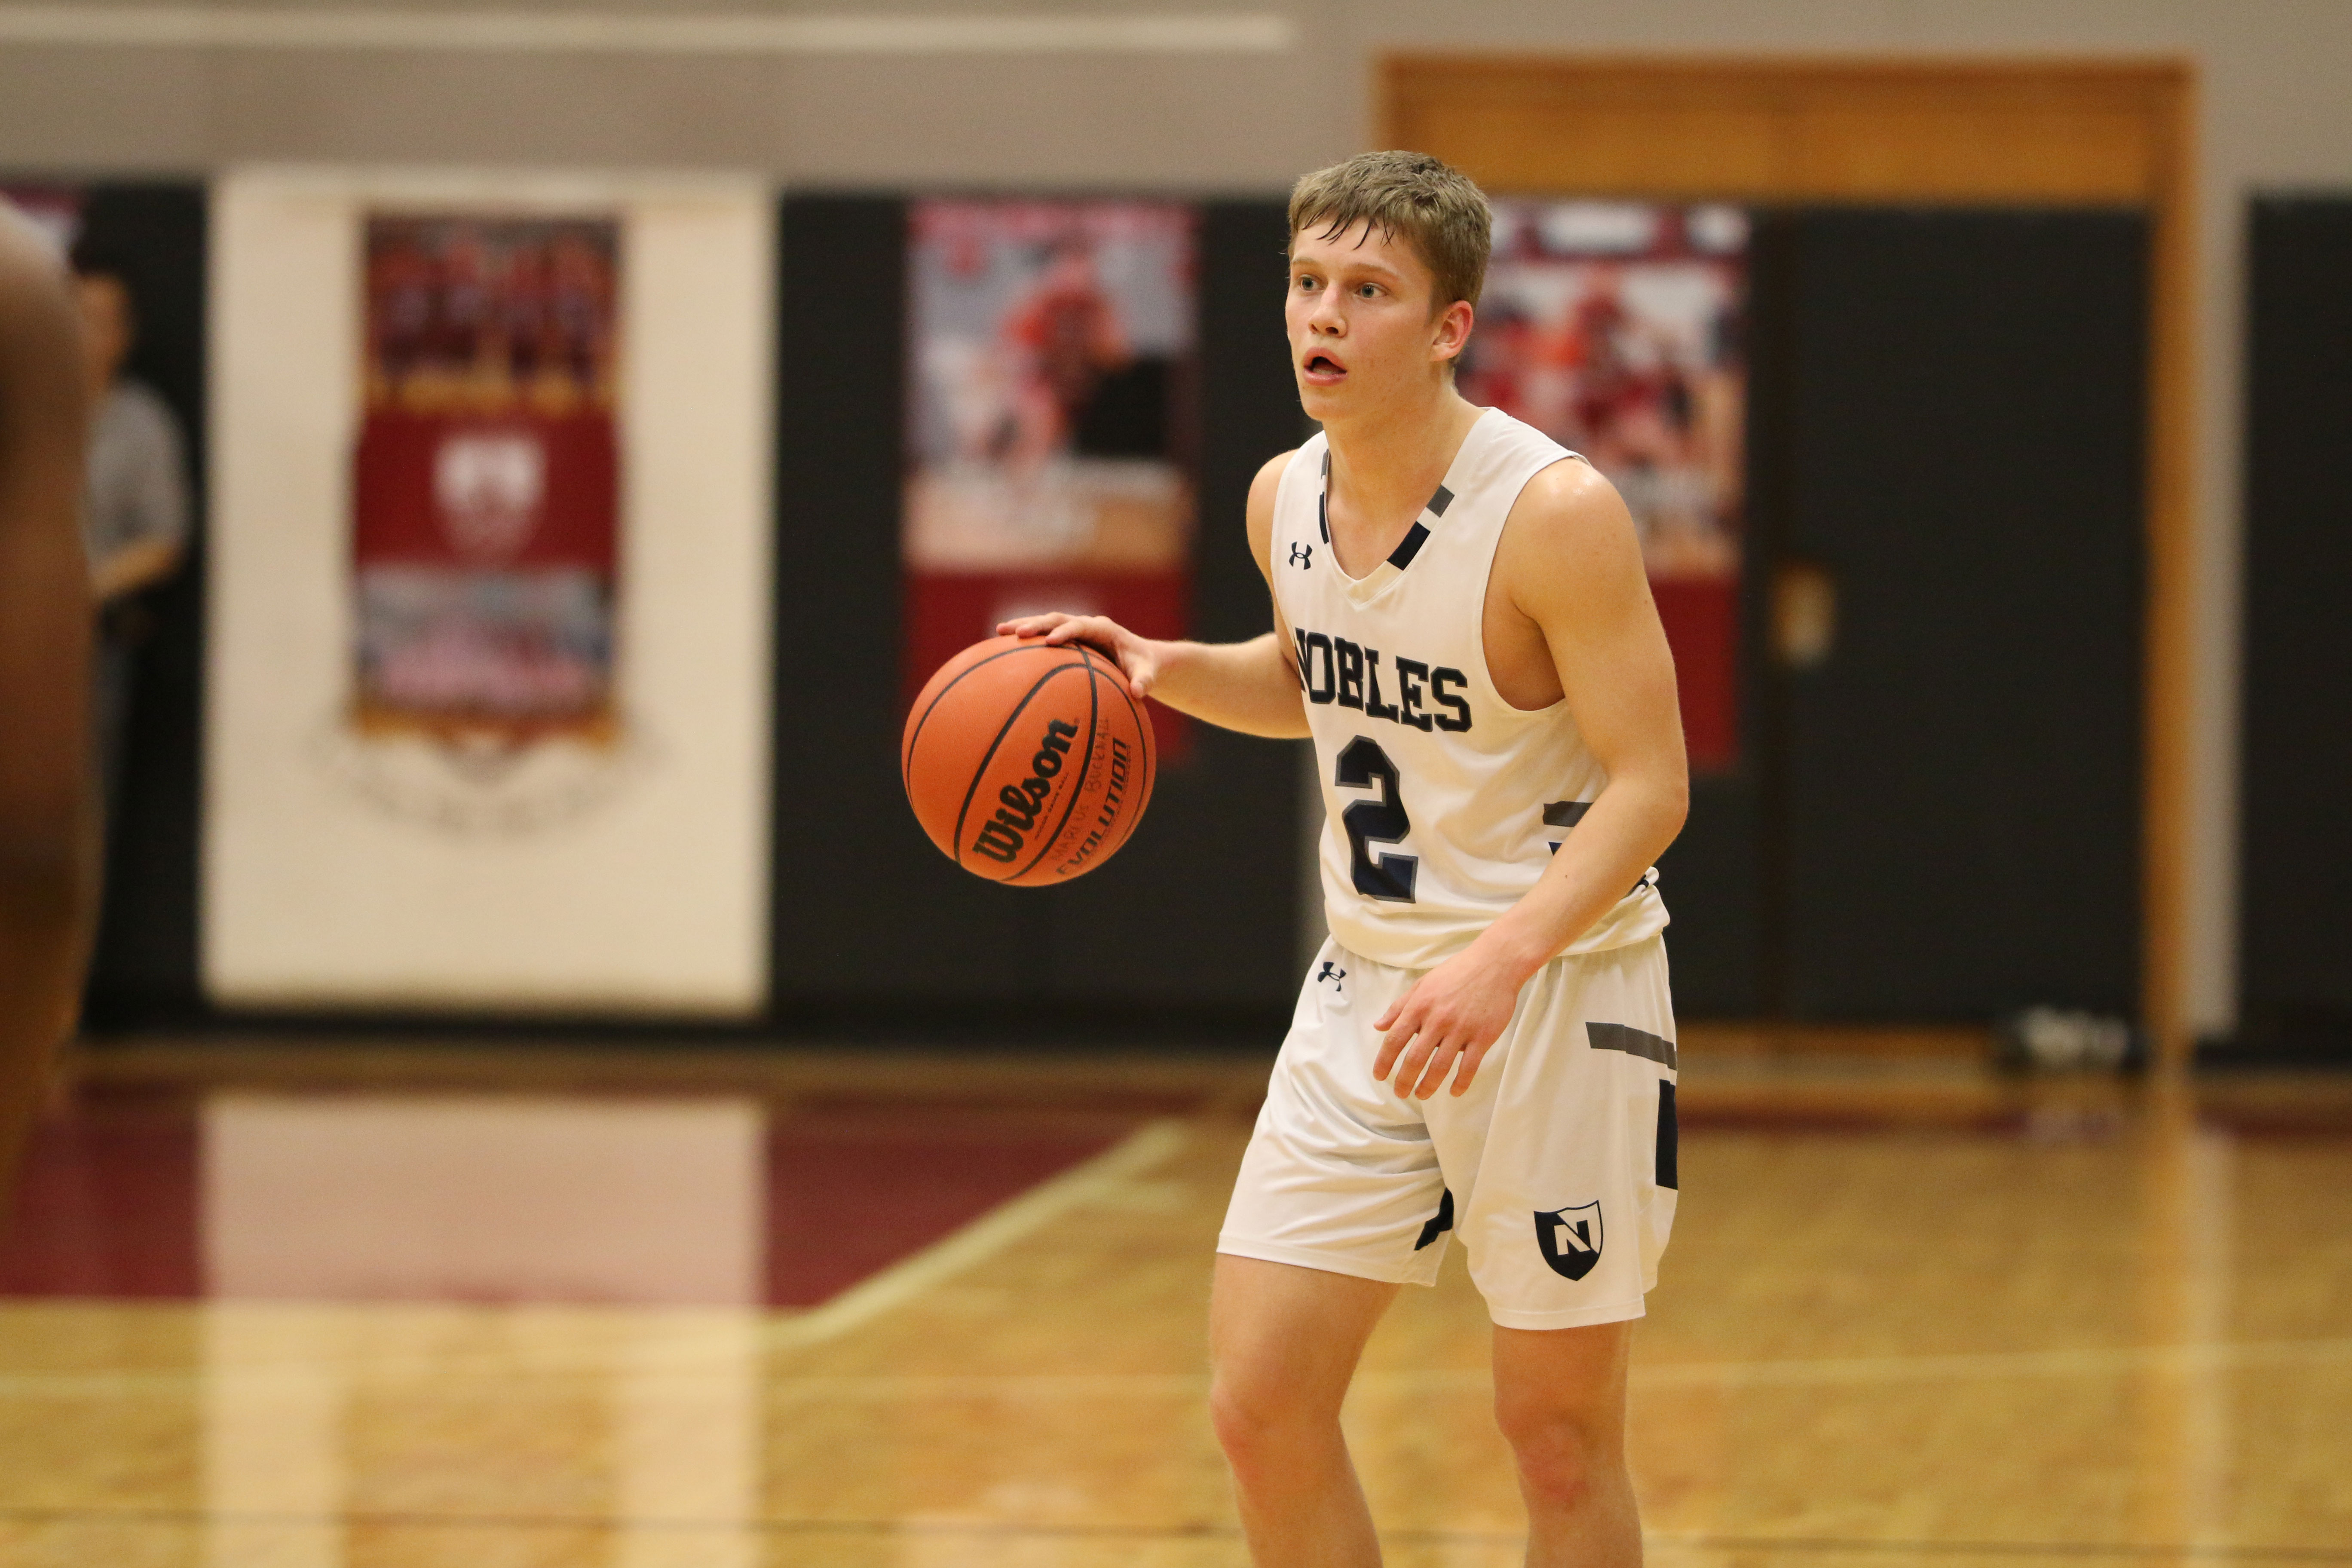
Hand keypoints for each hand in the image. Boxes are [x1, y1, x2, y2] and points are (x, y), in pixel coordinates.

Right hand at [995, 611, 1164, 697]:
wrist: (1141, 657)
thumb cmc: (1143, 666)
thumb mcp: (1148, 673)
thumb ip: (1145, 681)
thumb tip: (1137, 693)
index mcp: (1104, 629)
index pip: (1082, 626)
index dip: (1066, 632)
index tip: (1050, 641)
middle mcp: (1087, 625)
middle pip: (1058, 619)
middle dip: (1037, 624)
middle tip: (1017, 633)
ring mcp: (1075, 630)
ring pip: (1046, 623)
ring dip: (1025, 625)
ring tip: (999, 631)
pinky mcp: (1067, 638)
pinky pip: (1044, 635)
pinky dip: (1027, 639)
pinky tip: (1003, 646)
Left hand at [1372, 945, 1532, 1098]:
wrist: (1495, 963)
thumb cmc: (1456, 973)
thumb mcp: (1422, 984)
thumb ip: (1399, 1007)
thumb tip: (1379, 1026)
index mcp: (1419, 1006)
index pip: (1395, 1039)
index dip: (1384, 1061)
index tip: (1379, 1076)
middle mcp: (1437, 1019)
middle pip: (1415, 1058)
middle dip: (1404, 1080)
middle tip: (1400, 1093)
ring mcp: (1461, 1029)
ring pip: (1440, 1067)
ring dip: (1428, 1085)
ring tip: (1421, 1094)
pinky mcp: (1483, 1036)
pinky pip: (1469, 1066)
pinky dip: (1460, 1083)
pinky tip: (1454, 1092)